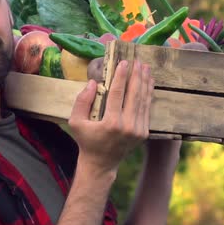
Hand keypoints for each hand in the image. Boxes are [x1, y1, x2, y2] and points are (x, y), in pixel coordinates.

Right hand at [68, 59, 153, 173]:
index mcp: (111, 123)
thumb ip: (82, 101)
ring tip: (145, 67)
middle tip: (137, 61)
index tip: (124, 62)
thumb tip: (92, 82)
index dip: (121, 76)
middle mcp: (127, 127)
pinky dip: (148, 94)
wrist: (101, 163)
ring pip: (143, 101)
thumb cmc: (86, 141)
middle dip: (137, 75)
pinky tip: (148, 83)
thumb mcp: (75, 122)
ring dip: (145, 82)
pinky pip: (146, 109)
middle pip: (134, 95)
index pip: (118, 93)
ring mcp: (138, 130)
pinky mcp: (143, 133)